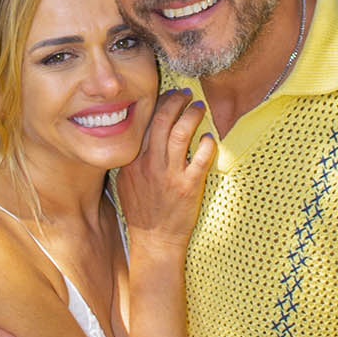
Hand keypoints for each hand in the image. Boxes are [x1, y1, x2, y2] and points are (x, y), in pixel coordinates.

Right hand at [114, 89, 215, 252]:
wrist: (154, 241)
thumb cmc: (142, 211)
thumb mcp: (127, 181)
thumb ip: (134, 158)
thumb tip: (144, 133)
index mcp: (133, 161)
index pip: (144, 123)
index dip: (158, 104)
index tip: (169, 96)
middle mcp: (150, 165)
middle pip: (162, 121)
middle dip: (176, 102)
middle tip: (186, 95)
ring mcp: (169, 176)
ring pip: (180, 134)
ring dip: (192, 116)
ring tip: (199, 108)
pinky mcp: (188, 187)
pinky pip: (201, 158)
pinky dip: (207, 144)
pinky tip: (210, 138)